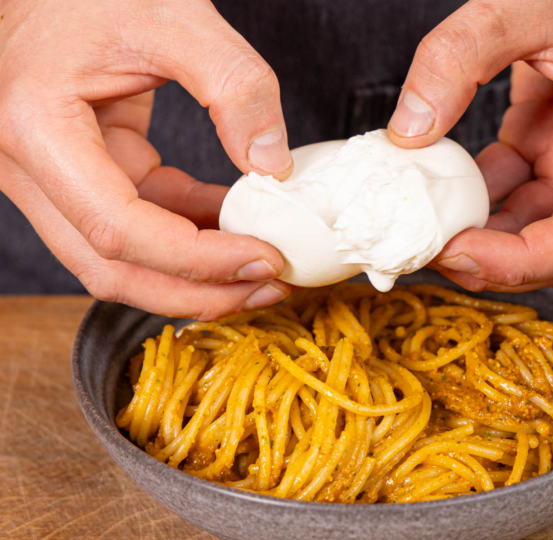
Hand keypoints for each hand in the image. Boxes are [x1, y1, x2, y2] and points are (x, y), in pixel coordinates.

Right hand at [0, 0, 293, 319]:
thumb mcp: (178, 19)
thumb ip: (235, 86)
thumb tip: (272, 166)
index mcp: (37, 126)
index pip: (118, 228)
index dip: (197, 259)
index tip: (265, 259)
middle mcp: (28, 164)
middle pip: (111, 266)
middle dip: (196, 290)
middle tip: (268, 288)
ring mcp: (50, 176)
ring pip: (120, 259)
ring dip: (194, 275)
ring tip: (262, 270)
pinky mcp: (81, 174)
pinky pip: (137, 224)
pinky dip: (188, 236)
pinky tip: (238, 230)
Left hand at [388, 0, 552, 290]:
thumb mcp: (525, 1)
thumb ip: (459, 58)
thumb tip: (408, 131)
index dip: (522, 261)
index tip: (458, 252)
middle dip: (499, 262)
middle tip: (431, 250)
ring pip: (538, 228)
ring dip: (485, 237)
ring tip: (427, 226)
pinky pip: (518, 192)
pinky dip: (480, 200)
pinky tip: (441, 190)